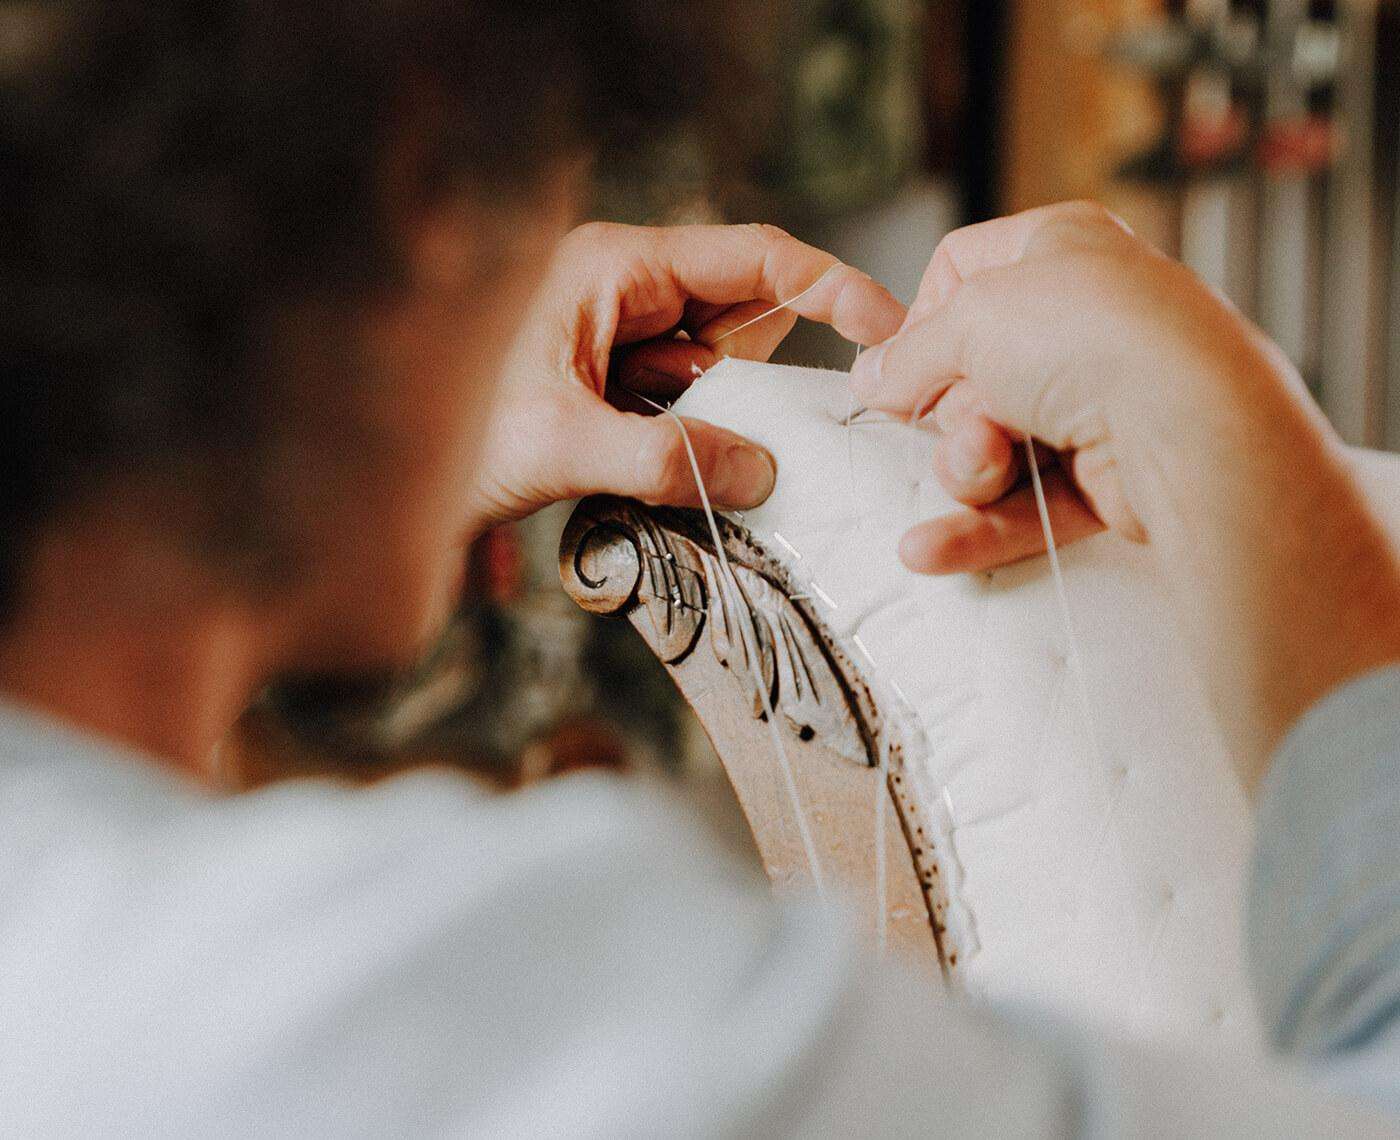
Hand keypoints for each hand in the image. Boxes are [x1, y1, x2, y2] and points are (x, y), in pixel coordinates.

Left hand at [466, 221, 903, 535]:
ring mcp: (623, 335)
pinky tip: (669, 472)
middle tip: (783, 435)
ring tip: (673, 462)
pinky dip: (699, 437)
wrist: (389, 483)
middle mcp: (625, 289)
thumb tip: (761, 472)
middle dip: (764, 376)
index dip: (829, 286)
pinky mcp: (619, 379)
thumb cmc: (455, 438)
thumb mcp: (564, 446)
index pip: (752, 255)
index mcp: (615, 267)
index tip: (885, 328)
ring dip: (725, 416)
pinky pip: (690, 400)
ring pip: (720, 365)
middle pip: (743, 313)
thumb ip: (667, 458)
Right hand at [851, 201, 1237, 573]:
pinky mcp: (1107, 476)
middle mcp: (1083, 321)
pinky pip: (1024, 505)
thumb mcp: (967, 318)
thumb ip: (906, 354)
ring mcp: (1097, 400)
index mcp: (1058, 251)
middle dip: (949, 412)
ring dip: (967, 468)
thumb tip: (872, 379)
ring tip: (985, 463)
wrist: (1187, 422)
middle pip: (969, 376)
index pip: (962, 270)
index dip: (921, 319)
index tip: (903, 360)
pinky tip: (930, 547)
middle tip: (969, 415)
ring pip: (992, 447)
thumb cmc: (1095, 337)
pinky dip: (979, 528)